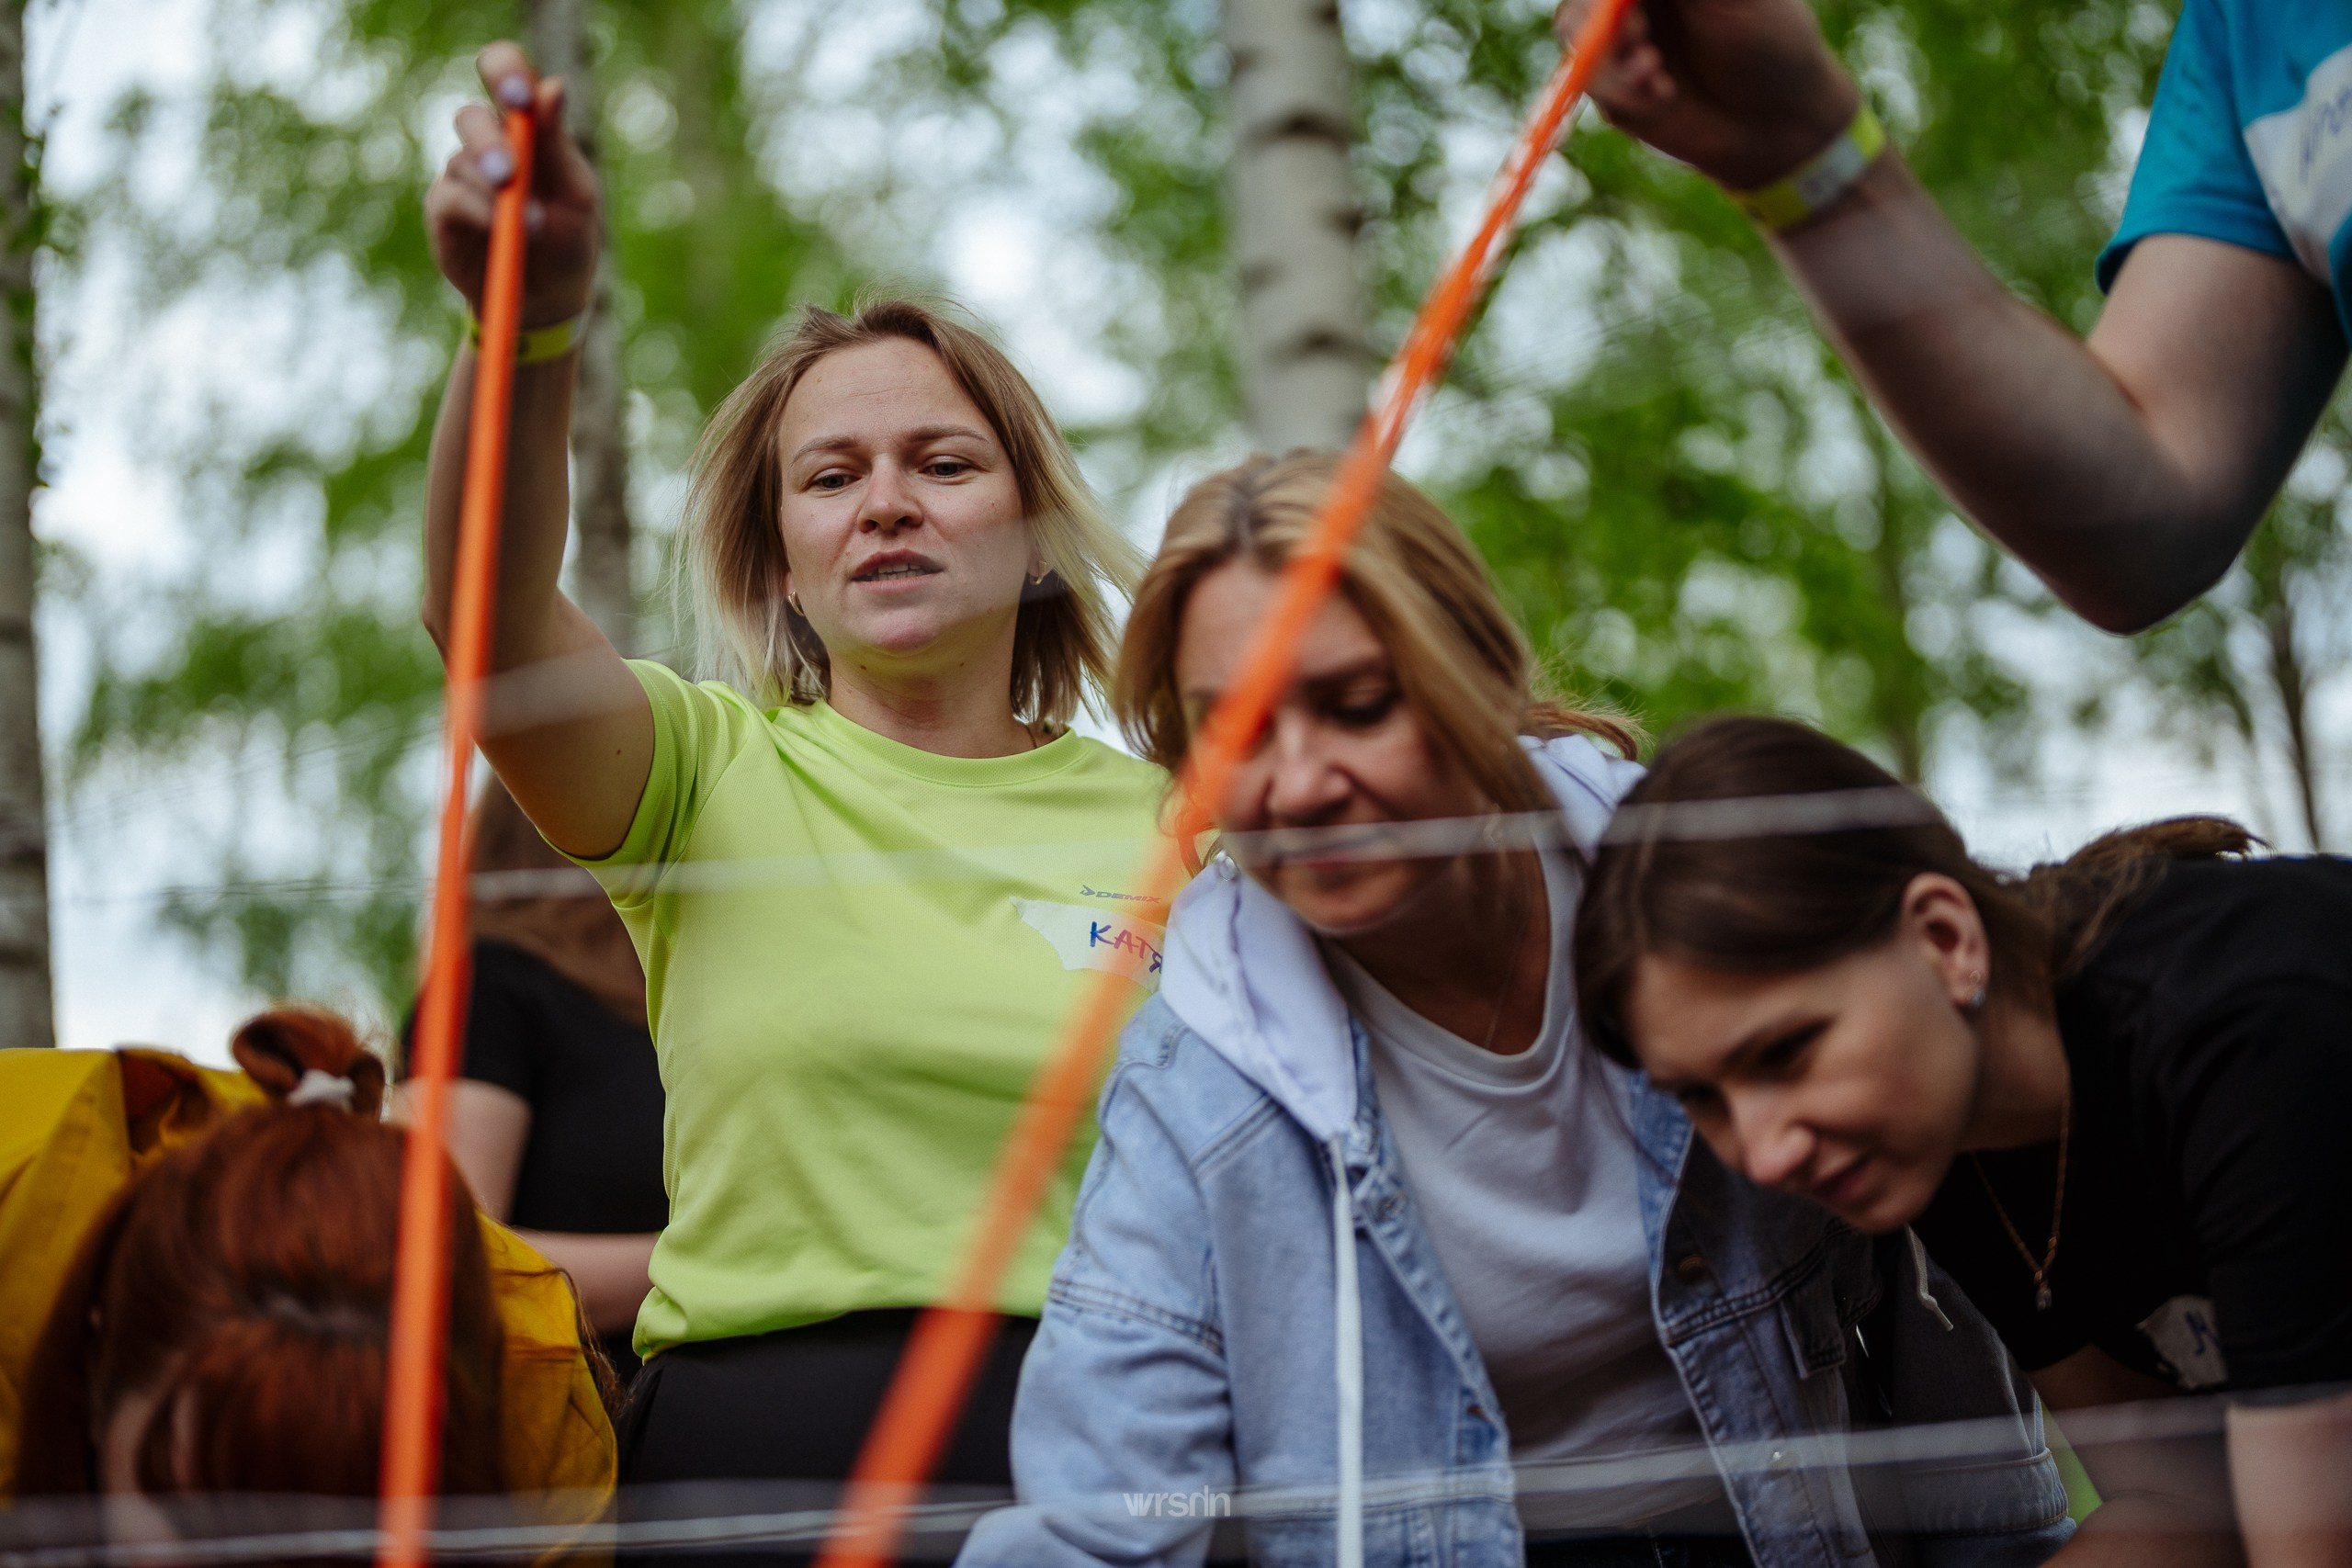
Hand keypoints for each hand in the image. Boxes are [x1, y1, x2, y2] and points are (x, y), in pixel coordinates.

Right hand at [424, 41, 601, 328]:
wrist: (548, 300)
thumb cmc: (569, 240)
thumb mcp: (575, 194)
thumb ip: (557, 144)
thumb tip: (552, 86)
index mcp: (526, 127)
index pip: (504, 74)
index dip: (505, 71)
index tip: (518, 95)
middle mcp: (487, 143)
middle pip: (471, 117)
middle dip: (489, 142)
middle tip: (510, 173)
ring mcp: (461, 174)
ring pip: (462, 160)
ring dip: (494, 191)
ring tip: (531, 224)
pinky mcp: (444, 208)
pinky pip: (452, 198)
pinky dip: (479, 212)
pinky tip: (502, 231)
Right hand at [1556, 0, 1861, 191]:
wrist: (1778, 121)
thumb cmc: (1771, 41)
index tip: (1628, 5)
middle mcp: (1634, 2)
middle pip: (1584, 1)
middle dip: (1601, 18)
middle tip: (1637, 33)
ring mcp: (1619, 42)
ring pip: (1575, 32)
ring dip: (1608, 55)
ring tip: (1653, 71)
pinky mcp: (1613, 89)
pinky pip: (1589, 81)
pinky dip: (1621, 89)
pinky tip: (1662, 97)